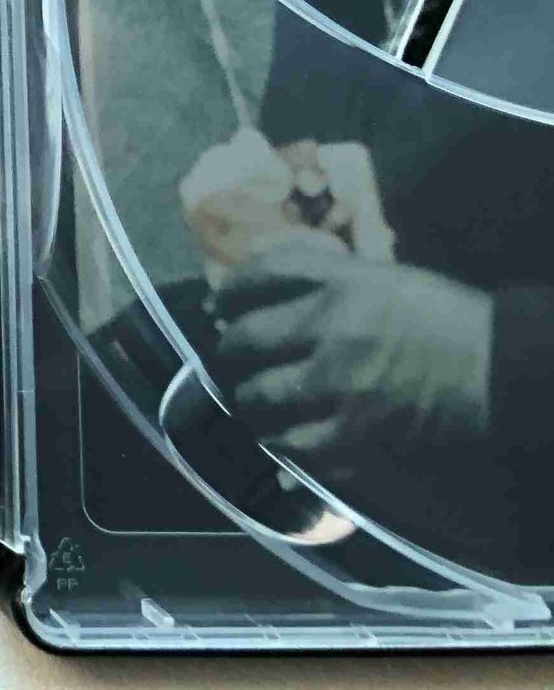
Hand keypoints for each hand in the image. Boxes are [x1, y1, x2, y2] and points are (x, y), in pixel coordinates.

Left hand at [214, 242, 491, 479]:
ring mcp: (342, 384)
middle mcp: (332, 329)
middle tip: (234, 358)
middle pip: (245, 338)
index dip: (229, 292)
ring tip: (254, 401)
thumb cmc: (442, 317)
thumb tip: (254, 291)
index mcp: (340, 283)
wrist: (502, 368)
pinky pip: (295, 445)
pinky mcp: (359, 432)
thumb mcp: (380, 277)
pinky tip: (283, 438)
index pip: (258, 277)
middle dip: (230, 350)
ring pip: (258, 397)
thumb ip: (320, 278)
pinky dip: (281, 444)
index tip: (220, 304)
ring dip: (248, 401)